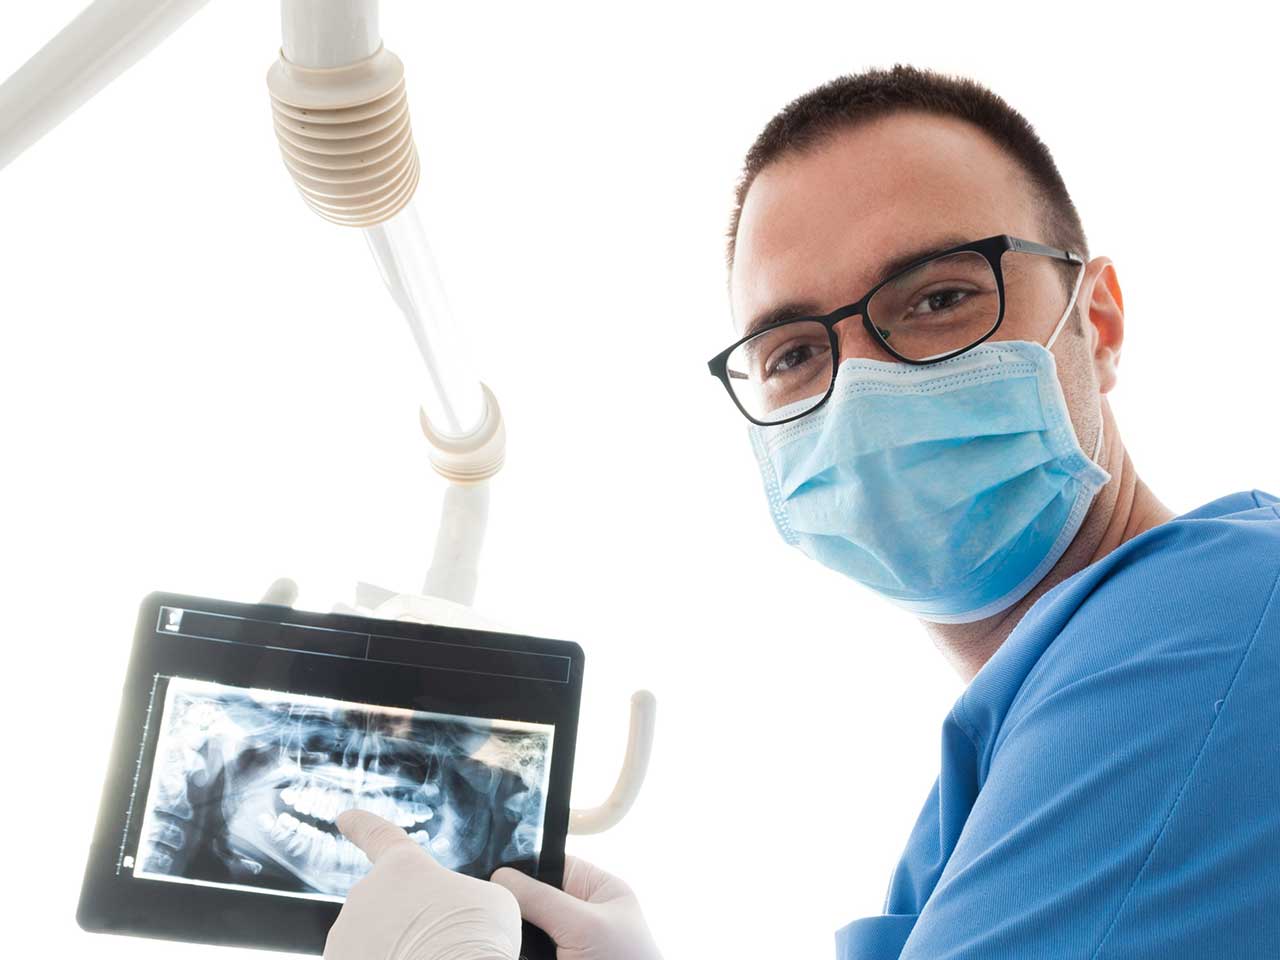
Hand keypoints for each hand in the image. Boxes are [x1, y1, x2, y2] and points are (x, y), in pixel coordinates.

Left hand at [324, 810, 521, 959]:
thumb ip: (462, 896)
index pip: (378, 836)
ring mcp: (346, 935)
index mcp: (402, 866)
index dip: (362, 825)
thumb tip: (455, 912)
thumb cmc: (476, 939)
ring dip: (395, 947)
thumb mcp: (489, 901)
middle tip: (438, 939)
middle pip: (386, 904)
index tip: (345, 817)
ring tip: (428, 958)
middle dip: (406, 920)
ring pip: (372, 940)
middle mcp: (365, 894)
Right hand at [491, 857, 661, 959]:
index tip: (493, 872)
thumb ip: (542, 898)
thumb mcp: (584, 925)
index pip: (552, 863)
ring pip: (527, 928)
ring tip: (502, 932)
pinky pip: (527, 949)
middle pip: (534, 897)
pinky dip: (519, 950)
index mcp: (598, 889)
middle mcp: (582, 912)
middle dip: (516, 904)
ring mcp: (568, 941)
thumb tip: (501, 876)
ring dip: (514, 931)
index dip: (524, 867)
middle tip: (493, 909)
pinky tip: (509, 949)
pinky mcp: (556, 959)